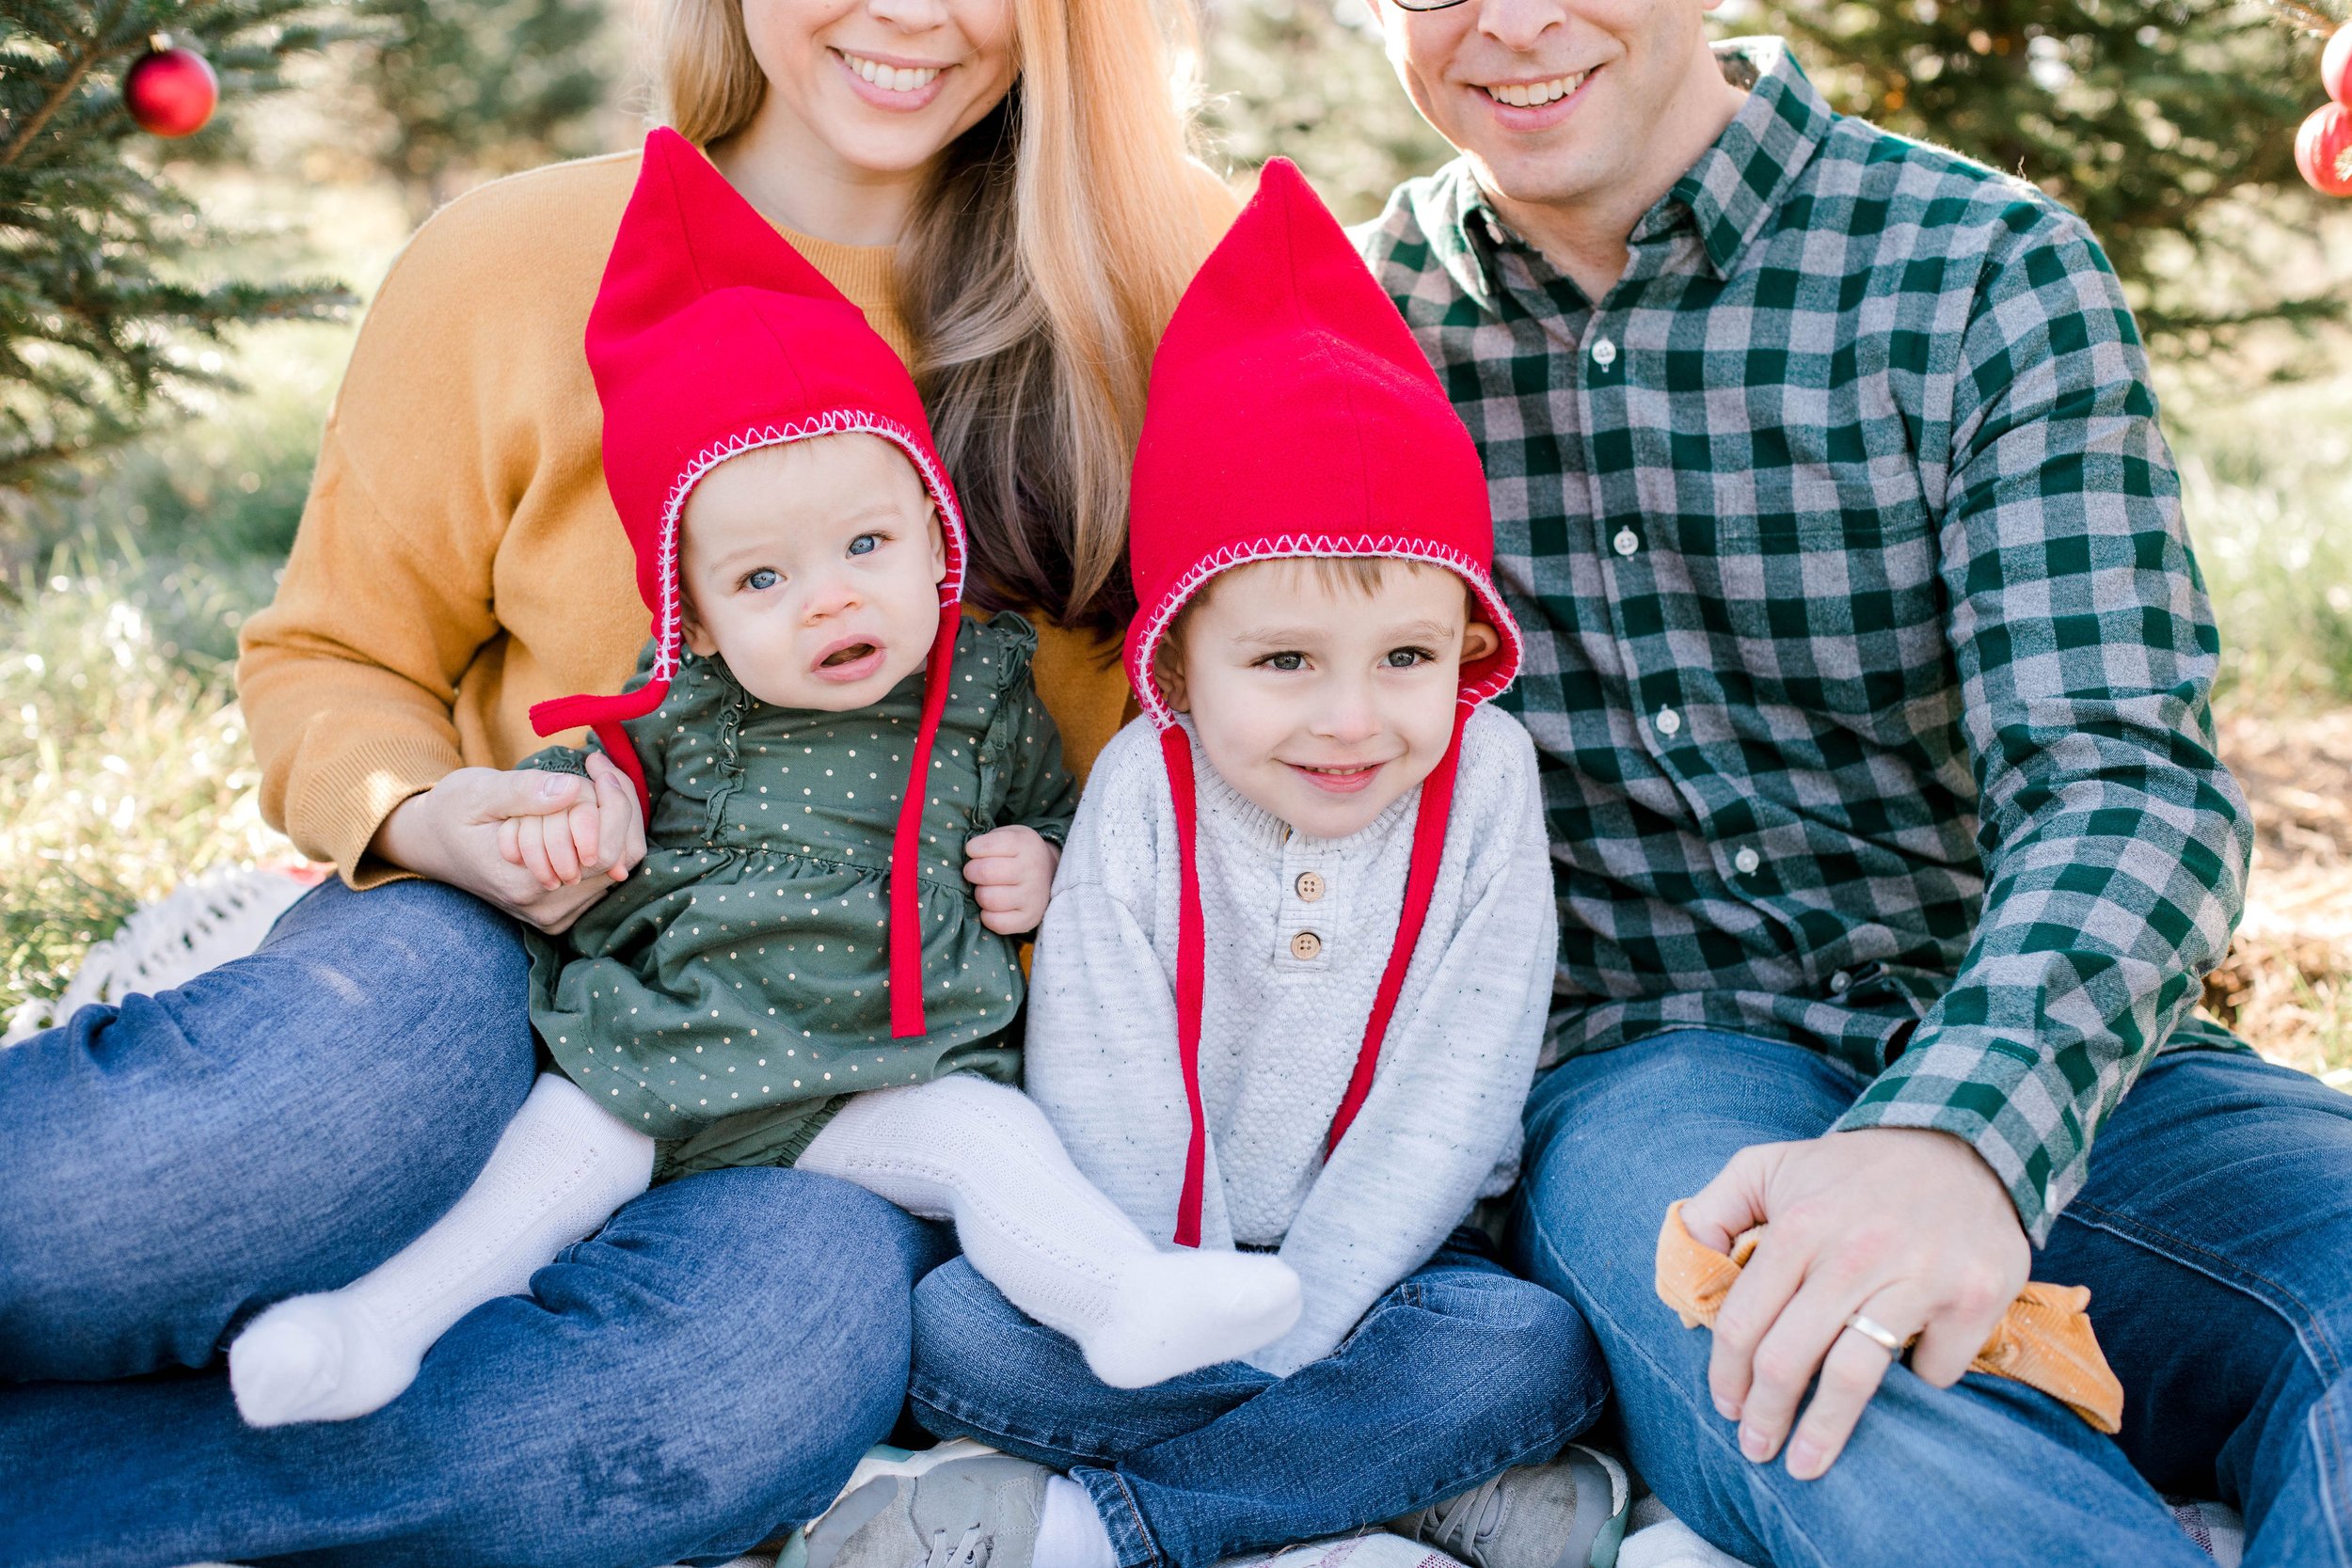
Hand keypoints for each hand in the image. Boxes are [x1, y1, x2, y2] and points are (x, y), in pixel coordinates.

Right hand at [370, 752, 646, 933]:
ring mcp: (558, 912)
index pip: (602, 851)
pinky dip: (606, 833)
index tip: (593, 763)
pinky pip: (606, 870)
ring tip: (593, 778)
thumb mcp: (477, 792)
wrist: (433, 844)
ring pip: (619, 863)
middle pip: (618, 857)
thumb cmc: (452, 812)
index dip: (611, 802)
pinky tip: (590, 802)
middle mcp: (546, 907)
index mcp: (523, 883)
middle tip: (596, 767)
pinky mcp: (564, 906)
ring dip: (614, 817)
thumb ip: (523, 792)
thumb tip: (571, 789)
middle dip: (616, 805)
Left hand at [963, 824, 1058, 934]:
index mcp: (1025, 844)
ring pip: (988, 899)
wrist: (1048, 874)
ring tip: (986, 889)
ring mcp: (1033, 896)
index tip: (975, 851)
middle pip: (985, 872)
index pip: (986, 845)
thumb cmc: (1017, 854)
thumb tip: (964, 857)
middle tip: (975, 872)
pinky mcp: (1030, 918)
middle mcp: (1032, 869)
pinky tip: (992, 907)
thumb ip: (987, 841)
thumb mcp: (1008, 835)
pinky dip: (987, 916)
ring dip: (980, 894)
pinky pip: (996, 923)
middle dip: (972, 872)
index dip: (973, 849)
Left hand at [1678, 1127, 2028, 1481]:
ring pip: (1854, 1377)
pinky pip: (1933, 1368)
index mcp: (1800, 1224)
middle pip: (1790, 1359)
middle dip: (1764, 1415)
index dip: (1727, 1374)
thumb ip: (1714, 1210)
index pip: (1746, 1320)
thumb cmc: (1853, 1169)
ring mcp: (1918, 1277)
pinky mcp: (1974, 1296)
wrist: (1963, 1144)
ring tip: (1804, 1463)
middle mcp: (1856, 1252)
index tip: (1725, 1406)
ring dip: (1822, 1432)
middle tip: (1756, 1447)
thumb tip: (1684, 1269)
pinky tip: (1910, 1366)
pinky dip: (1919, 1379)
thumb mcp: (1769, 1166)